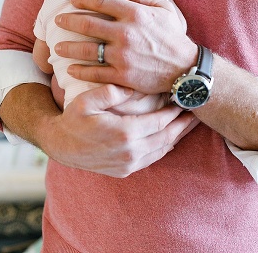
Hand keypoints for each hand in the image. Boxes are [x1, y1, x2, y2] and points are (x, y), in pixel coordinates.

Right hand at [44, 84, 197, 176]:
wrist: (59, 146)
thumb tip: (133, 87)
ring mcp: (128, 164)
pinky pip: (153, 159)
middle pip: (167, 136)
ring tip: (190, 122)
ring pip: (163, 149)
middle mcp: (130, 152)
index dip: (176, 110)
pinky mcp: (125, 171)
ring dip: (178, 135)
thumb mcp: (87, 100)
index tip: (185, 98)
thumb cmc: (73, 119)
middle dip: (184, 123)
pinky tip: (172, 137)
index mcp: (124, 133)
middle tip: (197, 110)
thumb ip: (111, 91)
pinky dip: (165, 147)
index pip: (161, 120)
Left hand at [55, 0, 197, 93]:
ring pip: (85, 49)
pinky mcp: (121, 76)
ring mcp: (122, 56)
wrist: (185, 68)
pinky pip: (94, 72)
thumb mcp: (164, 10)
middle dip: (68, 20)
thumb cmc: (173, 37)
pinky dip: (79, 70)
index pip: (101, 1)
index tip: (73, 0)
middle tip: (58, 20)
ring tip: (58, 46)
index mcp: (135, 14)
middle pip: (87, 23)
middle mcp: (125, 33)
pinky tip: (70, 68)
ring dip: (67, 47)